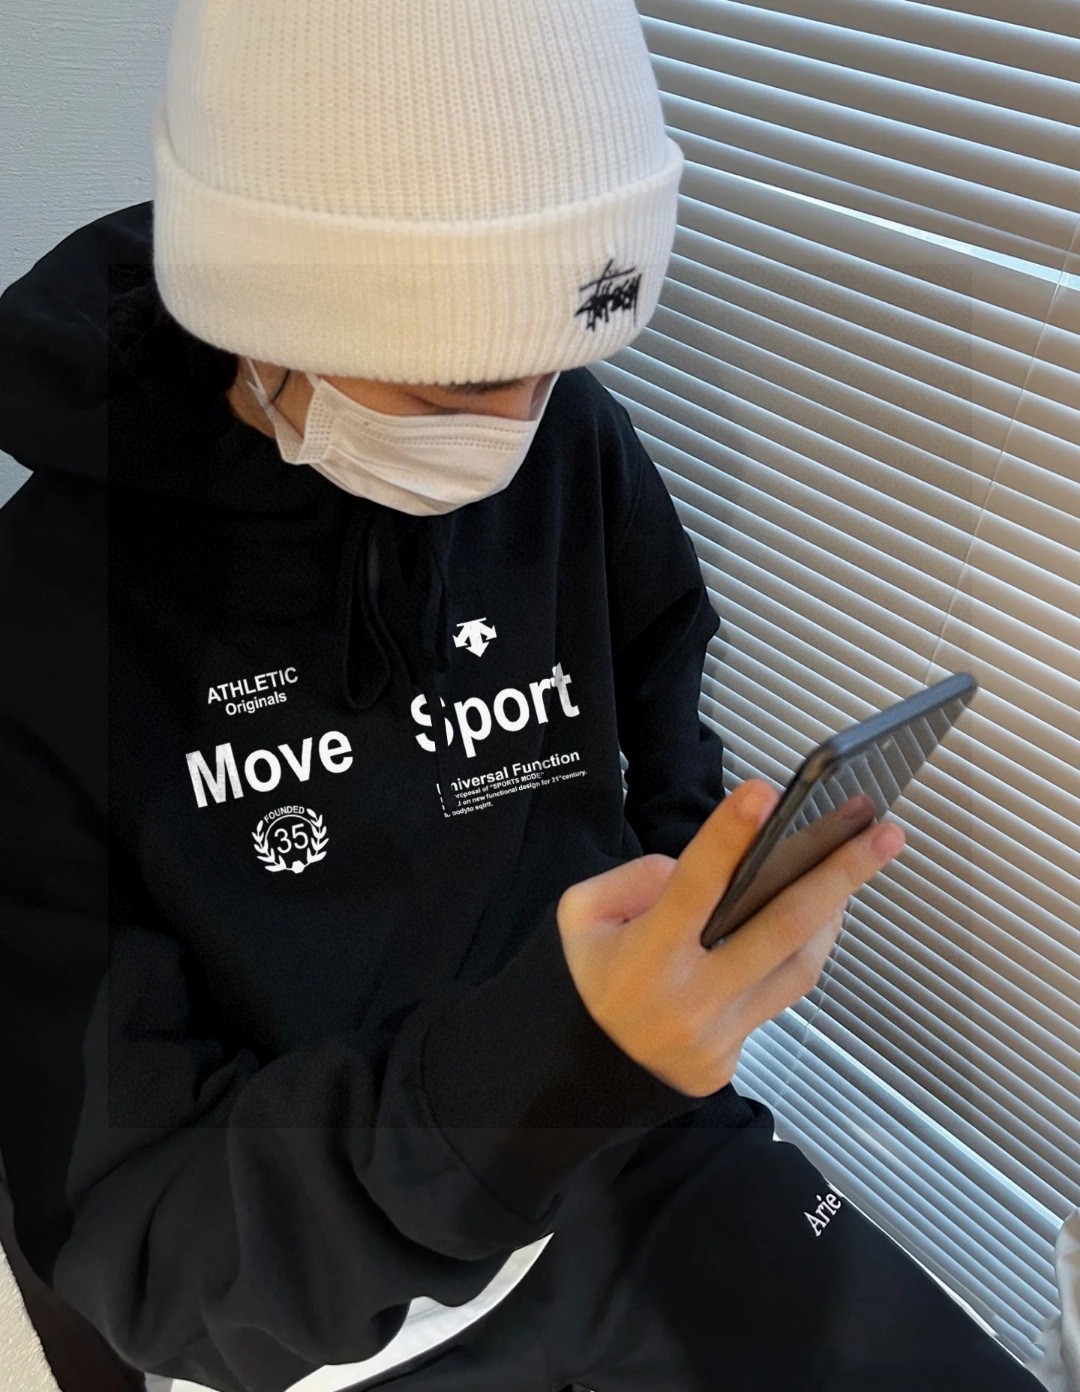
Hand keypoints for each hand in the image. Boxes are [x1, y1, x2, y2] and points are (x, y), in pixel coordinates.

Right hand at [556, 779, 903, 1096]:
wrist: (590, 1067)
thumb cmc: (592, 974)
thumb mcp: (582, 916)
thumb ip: (636, 880)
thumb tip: (703, 870)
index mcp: (646, 955)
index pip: (693, 886)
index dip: (729, 838)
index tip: (766, 793)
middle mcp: (691, 996)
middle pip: (779, 927)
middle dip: (839, 874)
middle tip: (883, 831)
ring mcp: (721, 1029)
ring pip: (798, 961)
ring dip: (837, 906)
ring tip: (867, 855)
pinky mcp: (738, 1049)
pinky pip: (788, 989)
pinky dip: (813, 943)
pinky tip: (829, 905)